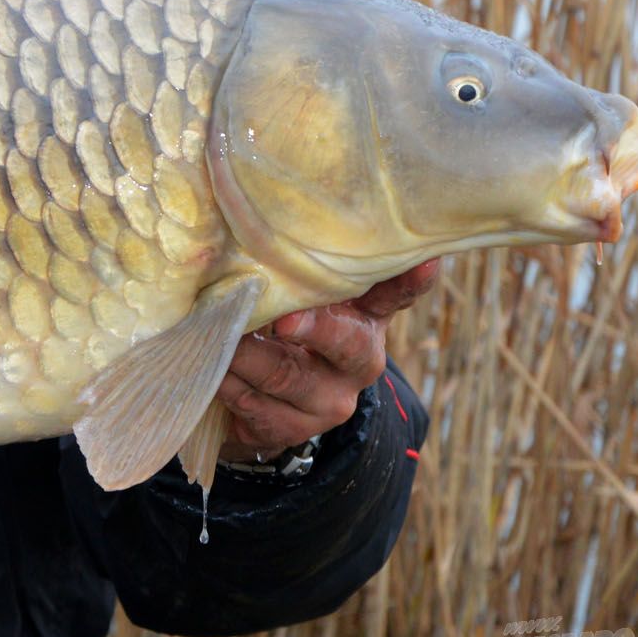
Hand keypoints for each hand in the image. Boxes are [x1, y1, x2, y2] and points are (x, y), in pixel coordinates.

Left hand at [216, 260, 439, 461]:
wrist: (266, 404)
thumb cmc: (281, 329)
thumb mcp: (297, 297)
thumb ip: (292, 269)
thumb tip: (254, 207)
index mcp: (366, 318)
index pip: (397, 295)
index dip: (411, 280)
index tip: (425, 259)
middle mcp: (359, 361)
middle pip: (346, 344)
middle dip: (315, 329)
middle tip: (285, 319)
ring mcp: (329, 401)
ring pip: (285, 375)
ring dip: (243, 353)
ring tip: (215, 331)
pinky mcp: (293, 428)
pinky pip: (253, 404)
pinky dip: (226, 381)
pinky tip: (212, 366)